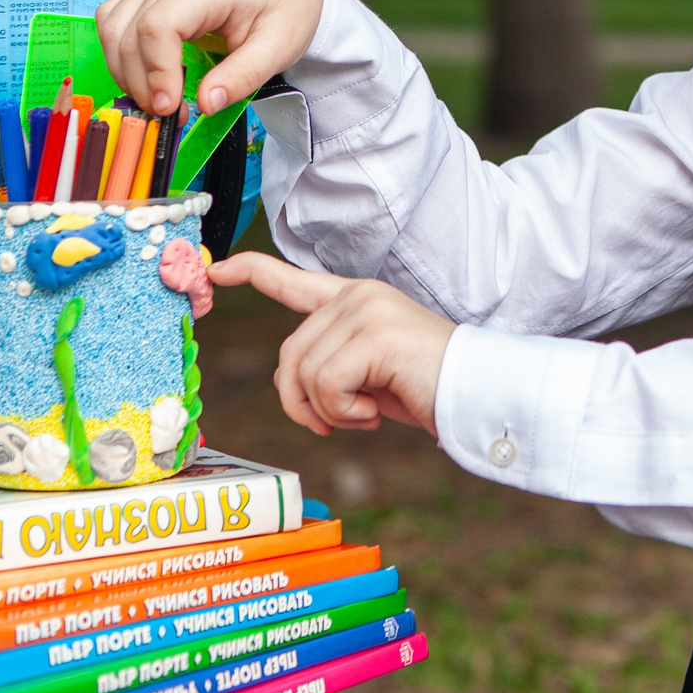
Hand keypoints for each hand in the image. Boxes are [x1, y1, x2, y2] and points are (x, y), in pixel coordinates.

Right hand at [96, 0, 323, 117]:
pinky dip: (119, 53)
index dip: (156, 72)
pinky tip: (145, 75)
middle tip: (170, 114)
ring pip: (112, 28)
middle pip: (128, 33)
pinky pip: (112, 20)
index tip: (171, 107)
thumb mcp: (279, 47)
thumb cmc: (286, 9)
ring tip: (159, 98)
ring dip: (125, 71)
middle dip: (141, 83)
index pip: (158, 27)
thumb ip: (243, 76)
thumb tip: (206, 104)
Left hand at [210, 252, 454, 436]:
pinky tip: (376, 414)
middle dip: (301, 401)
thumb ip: (329, 362)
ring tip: (368, 414)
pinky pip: (326, 385)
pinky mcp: (374, 334)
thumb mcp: (366, 373)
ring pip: (305, 374)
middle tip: (337, 422)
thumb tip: (289, 384)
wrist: (475, 393)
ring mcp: (366, 310)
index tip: (216, 270)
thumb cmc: (424, 389)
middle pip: (288, 354)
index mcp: (355, 299)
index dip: (251, 273)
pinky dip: (344, 413)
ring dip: (330, 411)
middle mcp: (357, 296)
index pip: (292, 281)